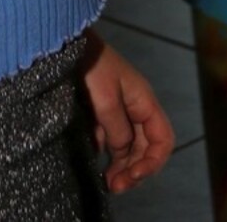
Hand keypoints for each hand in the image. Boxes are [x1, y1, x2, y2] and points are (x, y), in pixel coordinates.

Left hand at [80, 33, 173, 194]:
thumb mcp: (106, 98)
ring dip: (120, 165)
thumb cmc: (90, 65)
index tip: (132, 175)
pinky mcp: (99, 108)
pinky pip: (109, 136)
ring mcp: (117, 108)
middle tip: (114, 186)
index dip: (152, 162)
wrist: (63, 40)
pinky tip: (93, 160)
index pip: (162, 140)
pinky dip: (105, 151)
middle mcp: (135, 107)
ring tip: (107, 181)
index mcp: (144, 102)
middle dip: (134, 169)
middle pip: (145, 147)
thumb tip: (122, 153)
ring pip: (127, 144)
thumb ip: (117, 129)